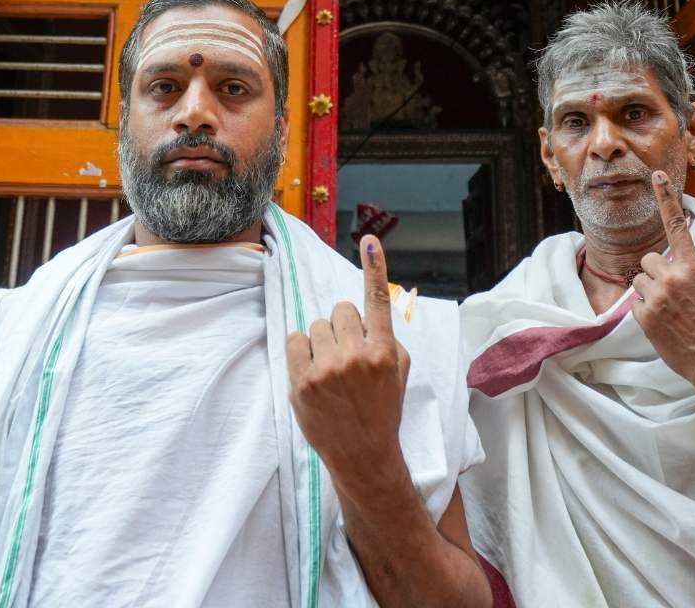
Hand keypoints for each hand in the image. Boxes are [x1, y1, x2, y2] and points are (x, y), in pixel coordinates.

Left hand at [286, 234, 411, 498]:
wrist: (363, 454)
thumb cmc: (382, 409)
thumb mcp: (399, 373)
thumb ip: (387, 339)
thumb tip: (371, 309)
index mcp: (385, 351)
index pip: (378, 301)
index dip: (374, 267)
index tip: (370, 240)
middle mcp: (357, 356)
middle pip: (340, 309)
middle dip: (343, 325)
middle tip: (347, 352)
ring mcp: (327, 369)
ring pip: (316, 325)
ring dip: (322, 340)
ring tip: (331, 368)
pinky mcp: (303, 382)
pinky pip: (295, 339)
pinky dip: (302, 349)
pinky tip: (312, 369)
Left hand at [629, 171, 694, 387]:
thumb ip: (690, 274)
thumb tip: (673, 267)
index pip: (676, 226)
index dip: (666, 198)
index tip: (656, 175)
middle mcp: (673, 277)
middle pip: (648, 260)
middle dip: (654, 273)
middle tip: (670, 294)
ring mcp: (657, 297)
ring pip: (638, 281)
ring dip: (648, 292)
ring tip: (669, 312)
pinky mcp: (644, 316)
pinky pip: (635, 304)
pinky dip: (644, 312)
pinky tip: (663, 325)